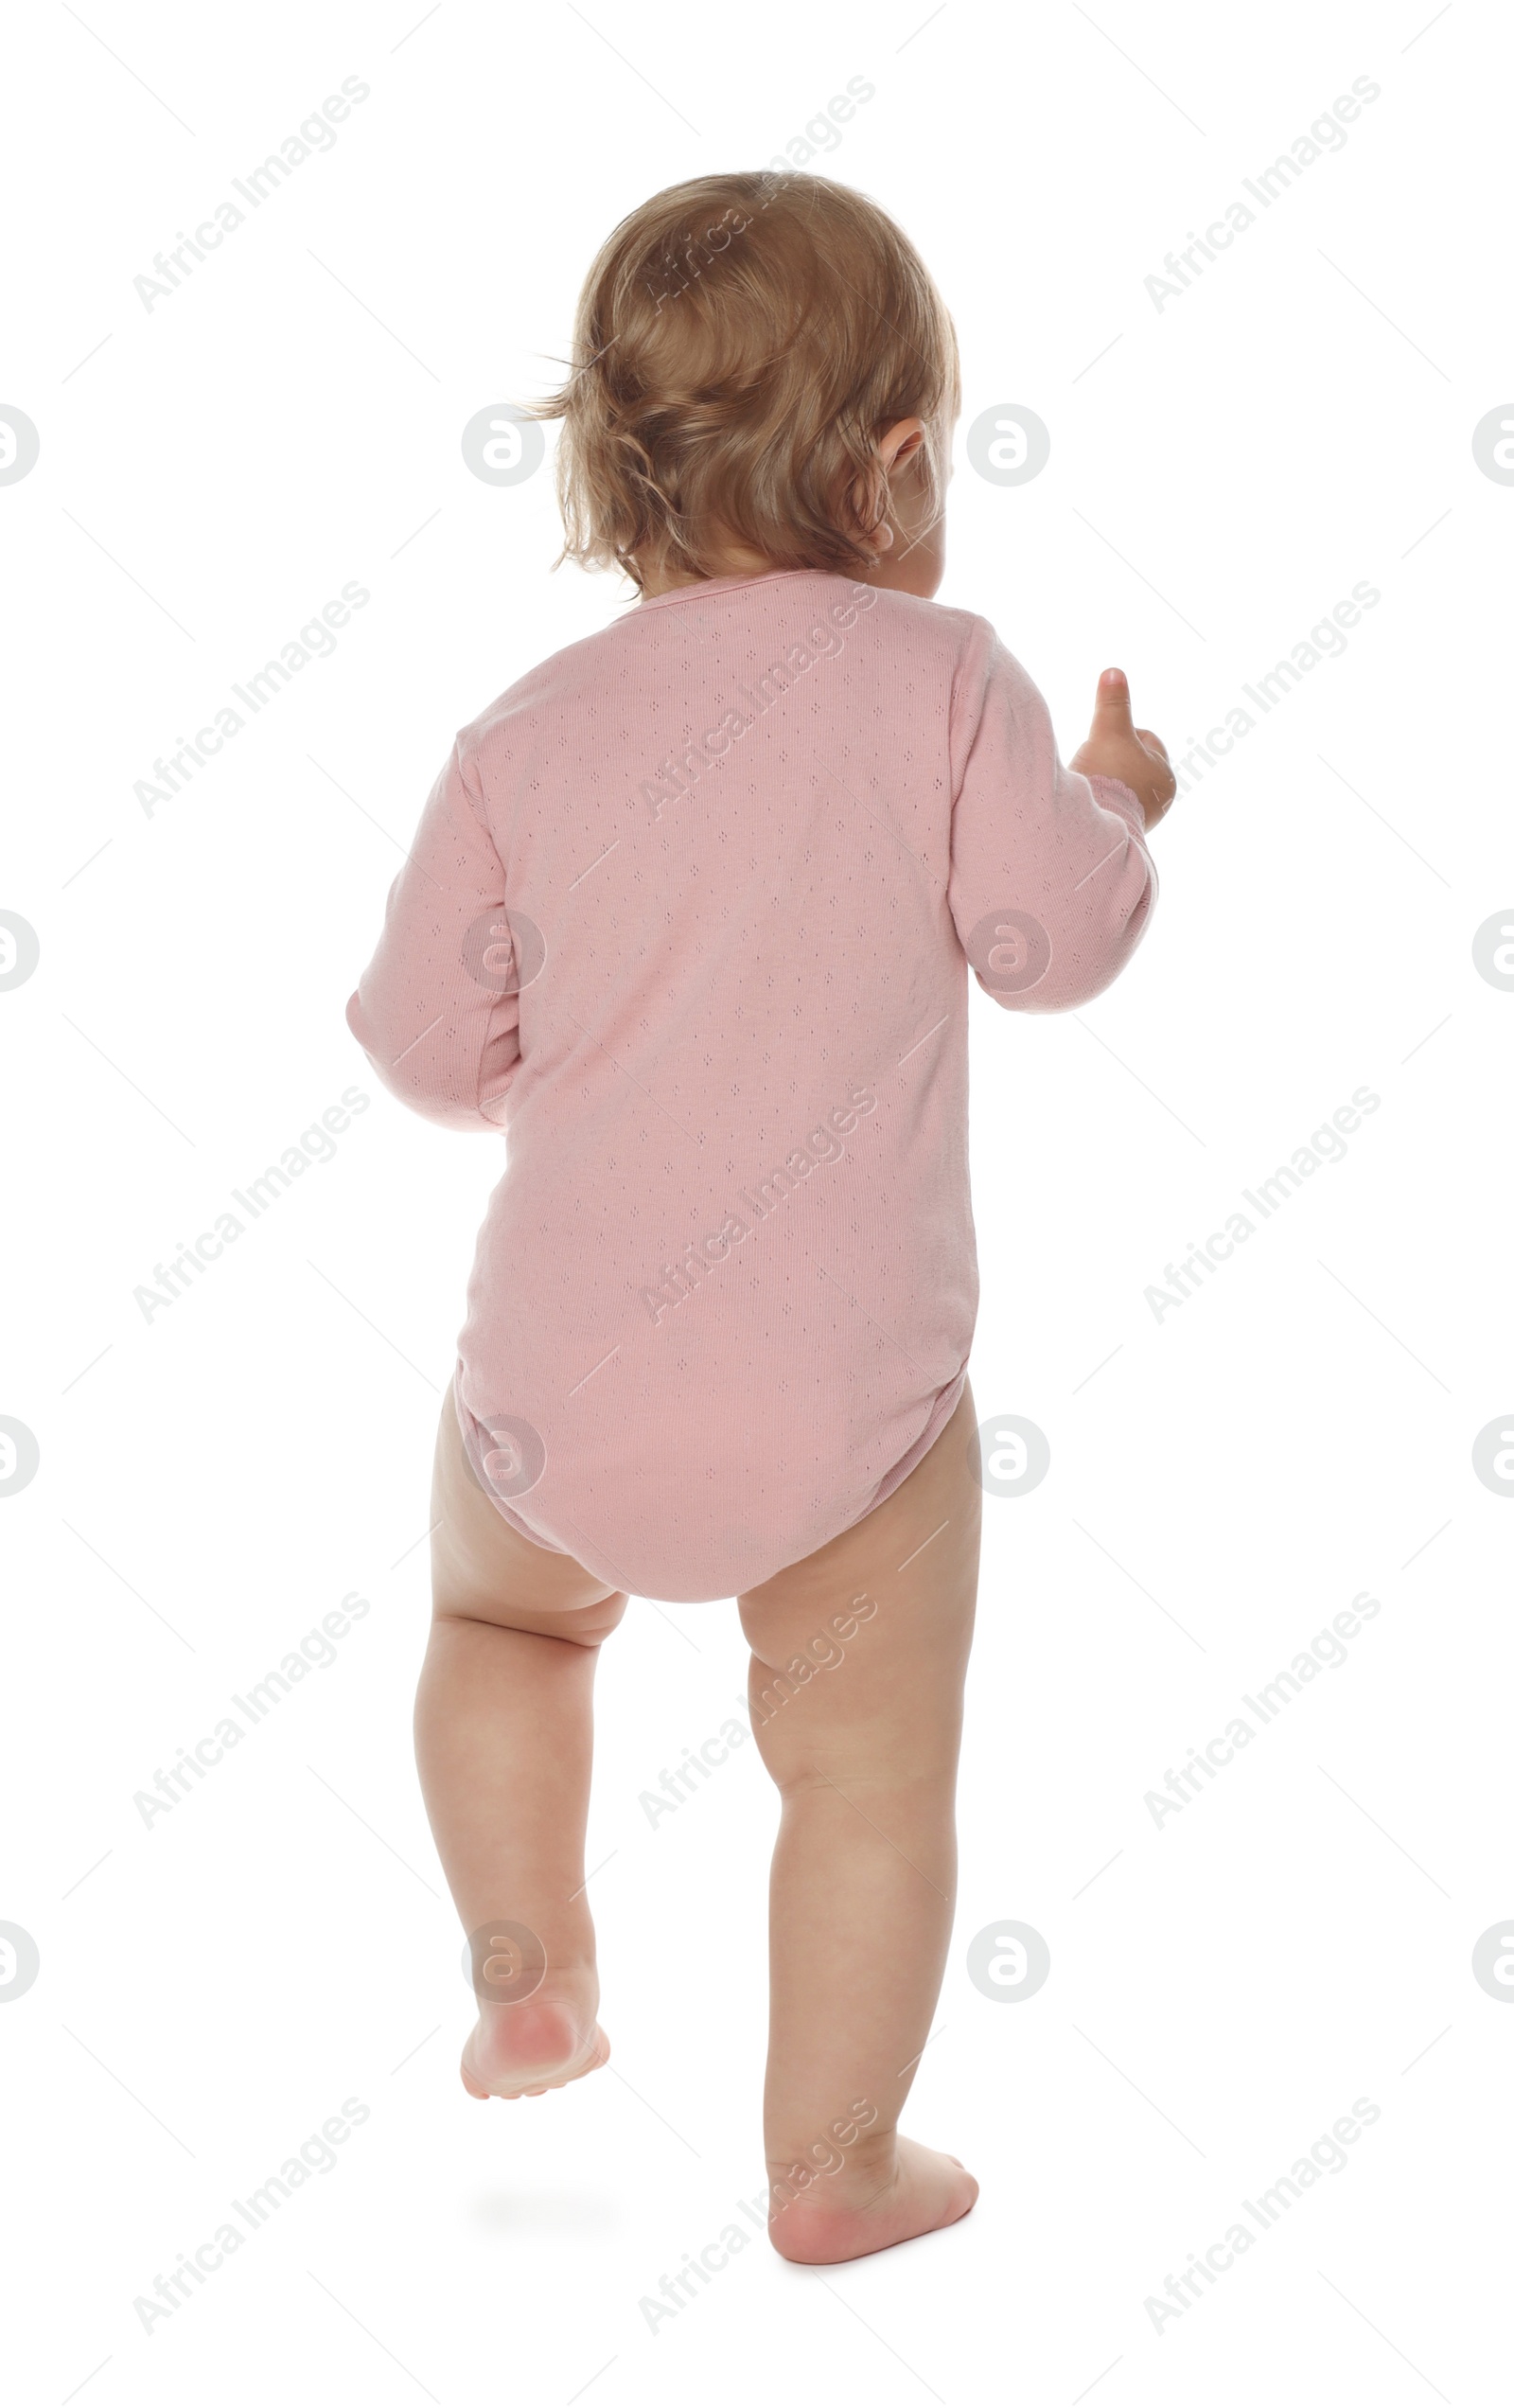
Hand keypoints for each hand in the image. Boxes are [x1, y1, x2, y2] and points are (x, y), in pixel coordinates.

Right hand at [1070, 668, 1175, 830]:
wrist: (1090, 828)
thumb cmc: (1107, 777)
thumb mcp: (1109, 731)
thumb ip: (1113, 703)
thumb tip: (1114, 672)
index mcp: (1165, 777)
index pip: (1145, 740)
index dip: (1120, 734)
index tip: (1103, 743)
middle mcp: (1158, 801)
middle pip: (1130, 763)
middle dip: (1111, 759)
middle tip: (1094, 764)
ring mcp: (1139, 820)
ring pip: (1117, 785)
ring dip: (1102, 780)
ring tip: (1088, 784)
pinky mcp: (1118, 833)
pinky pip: (1107, 805)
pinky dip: (1097, 799)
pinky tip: (1086, 801)